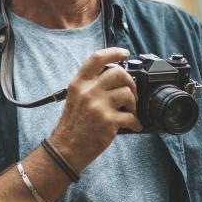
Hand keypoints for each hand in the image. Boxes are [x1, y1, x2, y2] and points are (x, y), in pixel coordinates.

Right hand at [49, 48, 142, 170]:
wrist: (66, 148)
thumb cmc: (72, 125)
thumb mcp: (75, 98)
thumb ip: (91, 85)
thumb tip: (115, 77)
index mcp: (79, 83)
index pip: (97, 58)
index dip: (113, 52)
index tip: (124, 53)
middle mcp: (88, 91)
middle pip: (119, 73)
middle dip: (130, 82)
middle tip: (131, 93)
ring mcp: (98, 105)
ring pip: (128, 93)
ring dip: (133, 103)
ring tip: (130, 111)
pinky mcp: (108, 120)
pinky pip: (130, 116)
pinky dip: (135, 122)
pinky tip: (133, 126)